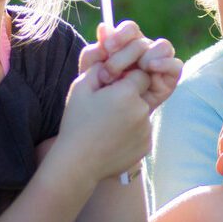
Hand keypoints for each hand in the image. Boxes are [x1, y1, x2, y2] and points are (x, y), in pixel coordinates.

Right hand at [59, 62, 151, 182]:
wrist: (77, 163)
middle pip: (142, 93)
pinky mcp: (146, 145)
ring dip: (131, 114)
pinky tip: (113, 138)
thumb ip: (99, 67)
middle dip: (129, 96)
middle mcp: (142, 110)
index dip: (126, 79)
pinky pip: (142, 131)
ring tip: (108, 125)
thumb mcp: (81, 87)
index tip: (112, 87)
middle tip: (108, 107)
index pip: (139, 73)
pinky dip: (132, 132)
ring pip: (142, 112)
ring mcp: (146, 130)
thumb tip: (110, 59)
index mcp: (127, 92)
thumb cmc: (76, 122)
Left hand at [79, 21, 182, 112]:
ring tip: (136, 68)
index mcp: (125, 47)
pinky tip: (151, 68)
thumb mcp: (89, 75)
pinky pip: (176, 65)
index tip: (108, 47)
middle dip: (124, 55)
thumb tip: (104, 27)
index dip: (121, 35)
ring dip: (148, 55)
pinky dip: (166, 63)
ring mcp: (157, 66)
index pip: (130, 29)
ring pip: (163, 46)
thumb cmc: (96, 99)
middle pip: (142, 41)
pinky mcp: (168, 81)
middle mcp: (143, 53)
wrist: (105, 128)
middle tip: (110, 73)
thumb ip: (95, 53)